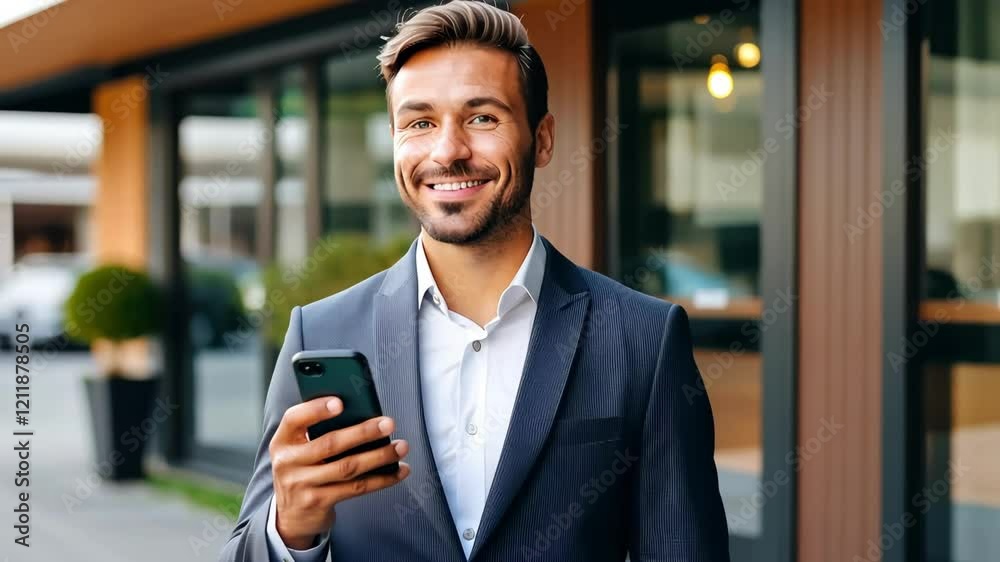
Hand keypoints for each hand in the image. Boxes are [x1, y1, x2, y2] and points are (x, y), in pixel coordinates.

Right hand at [269, 396, 410, 549]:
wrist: (290, 517)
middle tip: (388, 423)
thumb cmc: (303, 471)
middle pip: (330, 444)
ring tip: (400, 446)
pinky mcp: (319, 502)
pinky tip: (398, 471)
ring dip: (379, 456)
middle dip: (363, 432)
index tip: (340, 402)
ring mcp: (302, 485)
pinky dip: (381, 479)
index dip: (316, 409)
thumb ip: (318, 432)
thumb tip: (362, 413)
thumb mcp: (298, 450)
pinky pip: (356, 488)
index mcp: (283, 441)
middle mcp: (288, 462)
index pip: (294, 419)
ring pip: (347, 467)